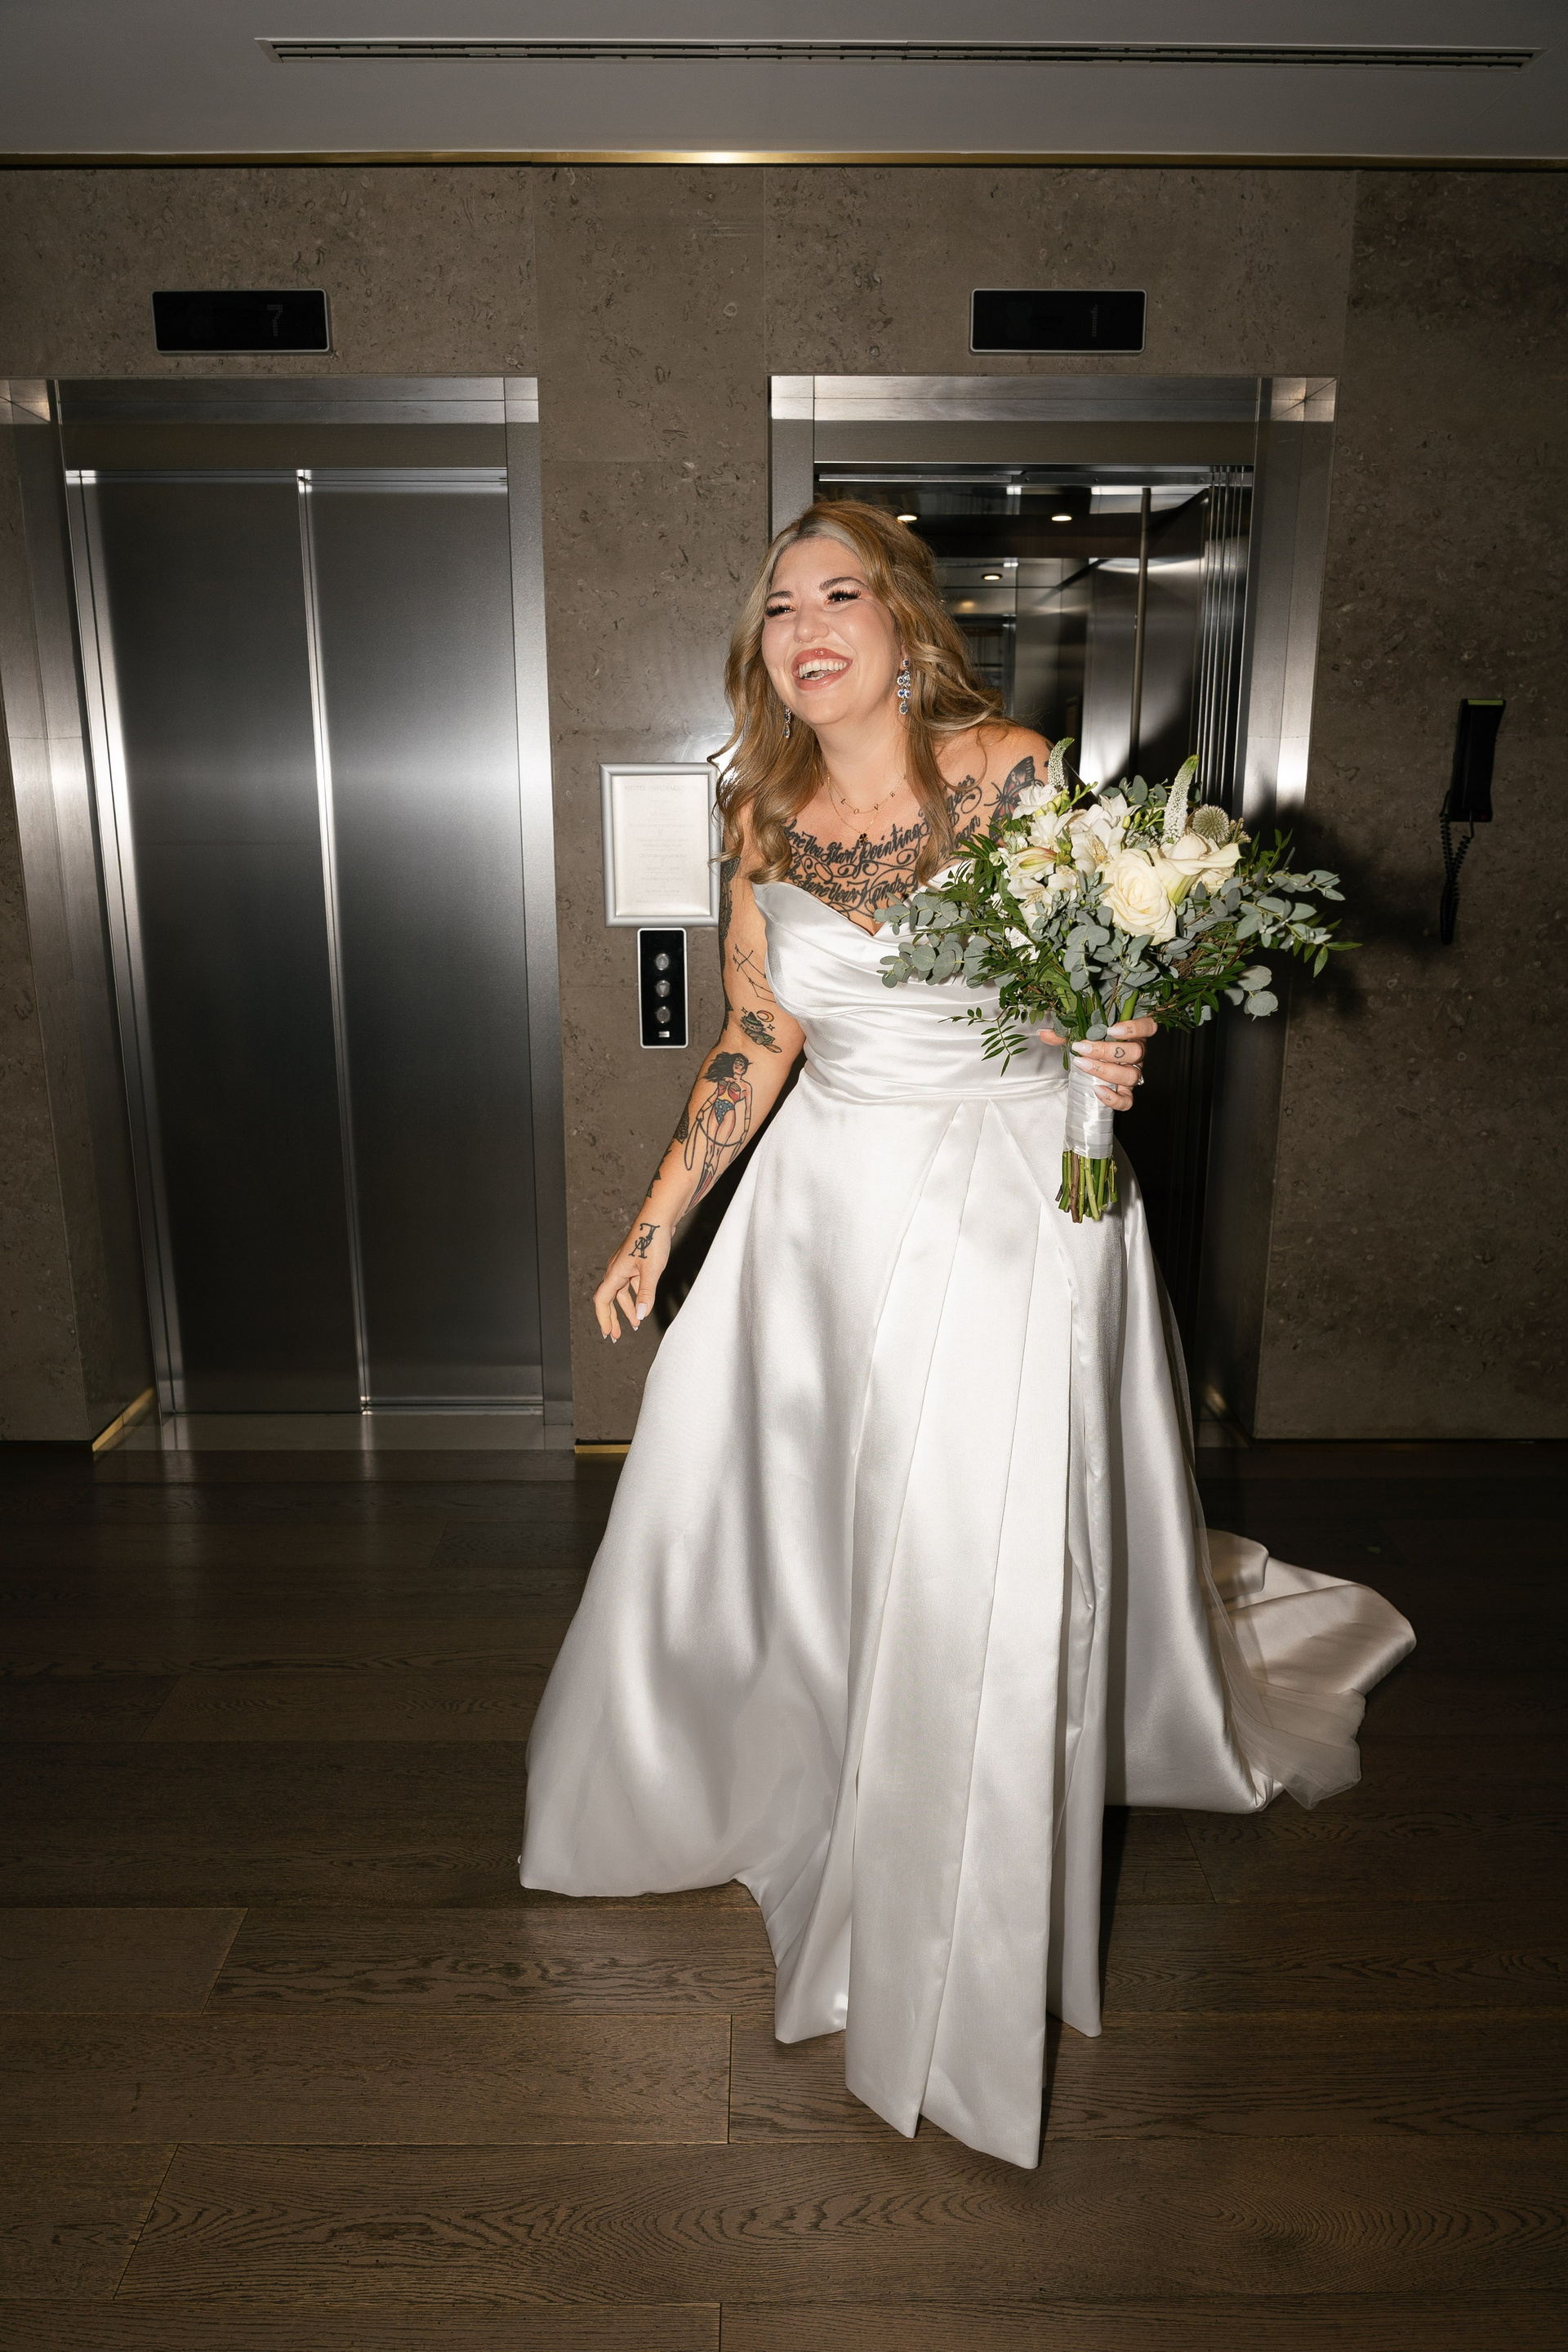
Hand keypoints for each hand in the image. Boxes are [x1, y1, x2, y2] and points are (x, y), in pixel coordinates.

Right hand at [593, 1216, 670, 1341]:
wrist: (658, 1218)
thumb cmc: (652, 1241)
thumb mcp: (651, 1271)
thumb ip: (645, 1294)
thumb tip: (640, 1315)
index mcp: (615, 1273)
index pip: (602, 1301)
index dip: (604, 1318)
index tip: (608, 1333)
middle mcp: (615, 1270)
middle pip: (609, 1299)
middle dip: (612, 1318)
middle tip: (616, 1335)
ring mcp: (624, 1266)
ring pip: (621, 1292)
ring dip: (626, 1308)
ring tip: (636, 1323)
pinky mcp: (634, 1262)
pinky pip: (630, 1284)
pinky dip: (634, 1296)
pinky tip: (643, 1303)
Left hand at [1037, 1016, 1156, 1112]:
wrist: (1091, 1062)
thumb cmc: (1091, 1044)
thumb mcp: (1079, 1034)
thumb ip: (1065, 1032)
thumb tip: (1044, 1034)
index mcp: (1131, 1034)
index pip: (1148, 1027)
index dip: (1135, 1028)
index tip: (1111, 1029)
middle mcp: (1137, 1053)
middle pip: (1135, 1052)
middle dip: (1106, 1051)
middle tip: (1082, 1048)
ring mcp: (1133, 1073)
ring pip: (1131, 1075)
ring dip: (1105, 1071)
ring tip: (1083, 1065)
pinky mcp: (1127, 1092)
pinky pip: (1127, 1100)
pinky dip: (1113, 1098)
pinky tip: (1097, 1090)